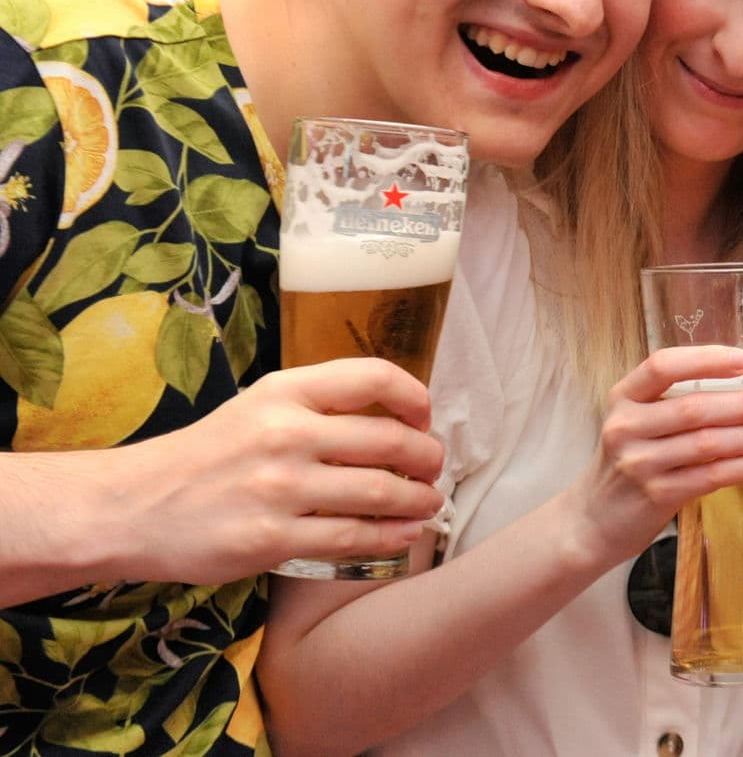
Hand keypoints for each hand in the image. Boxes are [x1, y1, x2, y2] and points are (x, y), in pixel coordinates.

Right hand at [105, 358, 444, 585]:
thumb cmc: (208, 455)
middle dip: (428, 457)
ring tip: (428, 502)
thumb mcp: (259, 406)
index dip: (415, 398)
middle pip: (391, 440)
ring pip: (381, 492)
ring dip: (420, 499)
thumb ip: (319, 403)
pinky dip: (393, 536)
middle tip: (434, 468)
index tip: (424, 418)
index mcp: (284, 391)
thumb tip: (396, 414)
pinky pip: (354, 537)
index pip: (374, 377)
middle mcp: (286, 433)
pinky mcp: (273, 538)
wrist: (134, 506)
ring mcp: (280, 488)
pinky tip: (405, 534)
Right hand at [561, 345, 742, 566]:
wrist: (592, 521)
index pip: (663, 365)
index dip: (706, 359)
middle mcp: (627, 426)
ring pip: (710, 444)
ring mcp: (640, 462)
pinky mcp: (657, 495)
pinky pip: (713, 476)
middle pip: (696, 408)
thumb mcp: (637, 423)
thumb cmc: (628, 462)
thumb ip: (675, 403)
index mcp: (624, 397)